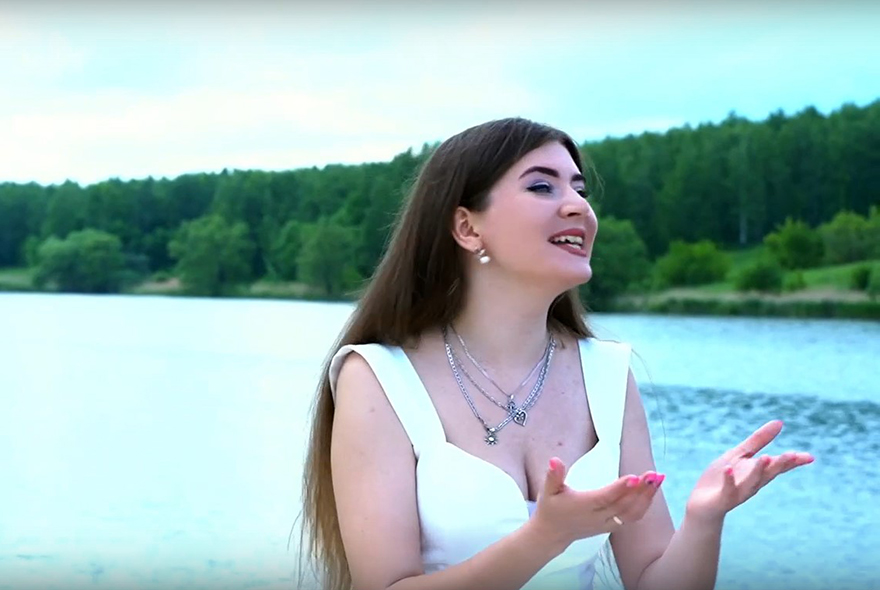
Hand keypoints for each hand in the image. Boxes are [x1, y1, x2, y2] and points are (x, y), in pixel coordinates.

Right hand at [531, 457, 662, 549]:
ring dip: (646, 497)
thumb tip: (555, 460)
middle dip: (641, 490)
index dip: (620, 489)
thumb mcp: (547, 491)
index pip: (605, 498)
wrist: (552, 534)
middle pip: (623, 505)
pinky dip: (644, 506)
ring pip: (631, 513)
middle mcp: (597, 517)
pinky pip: (632, 518)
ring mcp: (606, 524)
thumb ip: (553, 476)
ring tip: (658, 480)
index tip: (635, 477)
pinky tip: (652, 492)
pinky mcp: (612, 527)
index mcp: (583, 506)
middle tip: (654, 474)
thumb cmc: (550, 509)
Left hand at [686, 420, 813, 522]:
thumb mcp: (740, 454)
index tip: (810, 457)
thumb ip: (759, 440)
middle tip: (793, 455)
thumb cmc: (722, 477)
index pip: (778, 465)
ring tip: (765, 457)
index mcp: (758, 472)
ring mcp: (738, 491)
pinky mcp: (723, 497)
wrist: (702, 503)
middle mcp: (752, 483)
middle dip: (780, 464)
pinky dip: (729, 479)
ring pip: (752, 482)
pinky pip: (727, 489)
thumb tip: (780, 422)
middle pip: (769, 473)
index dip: (793, 461)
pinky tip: (728, 469)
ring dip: (758, 470)